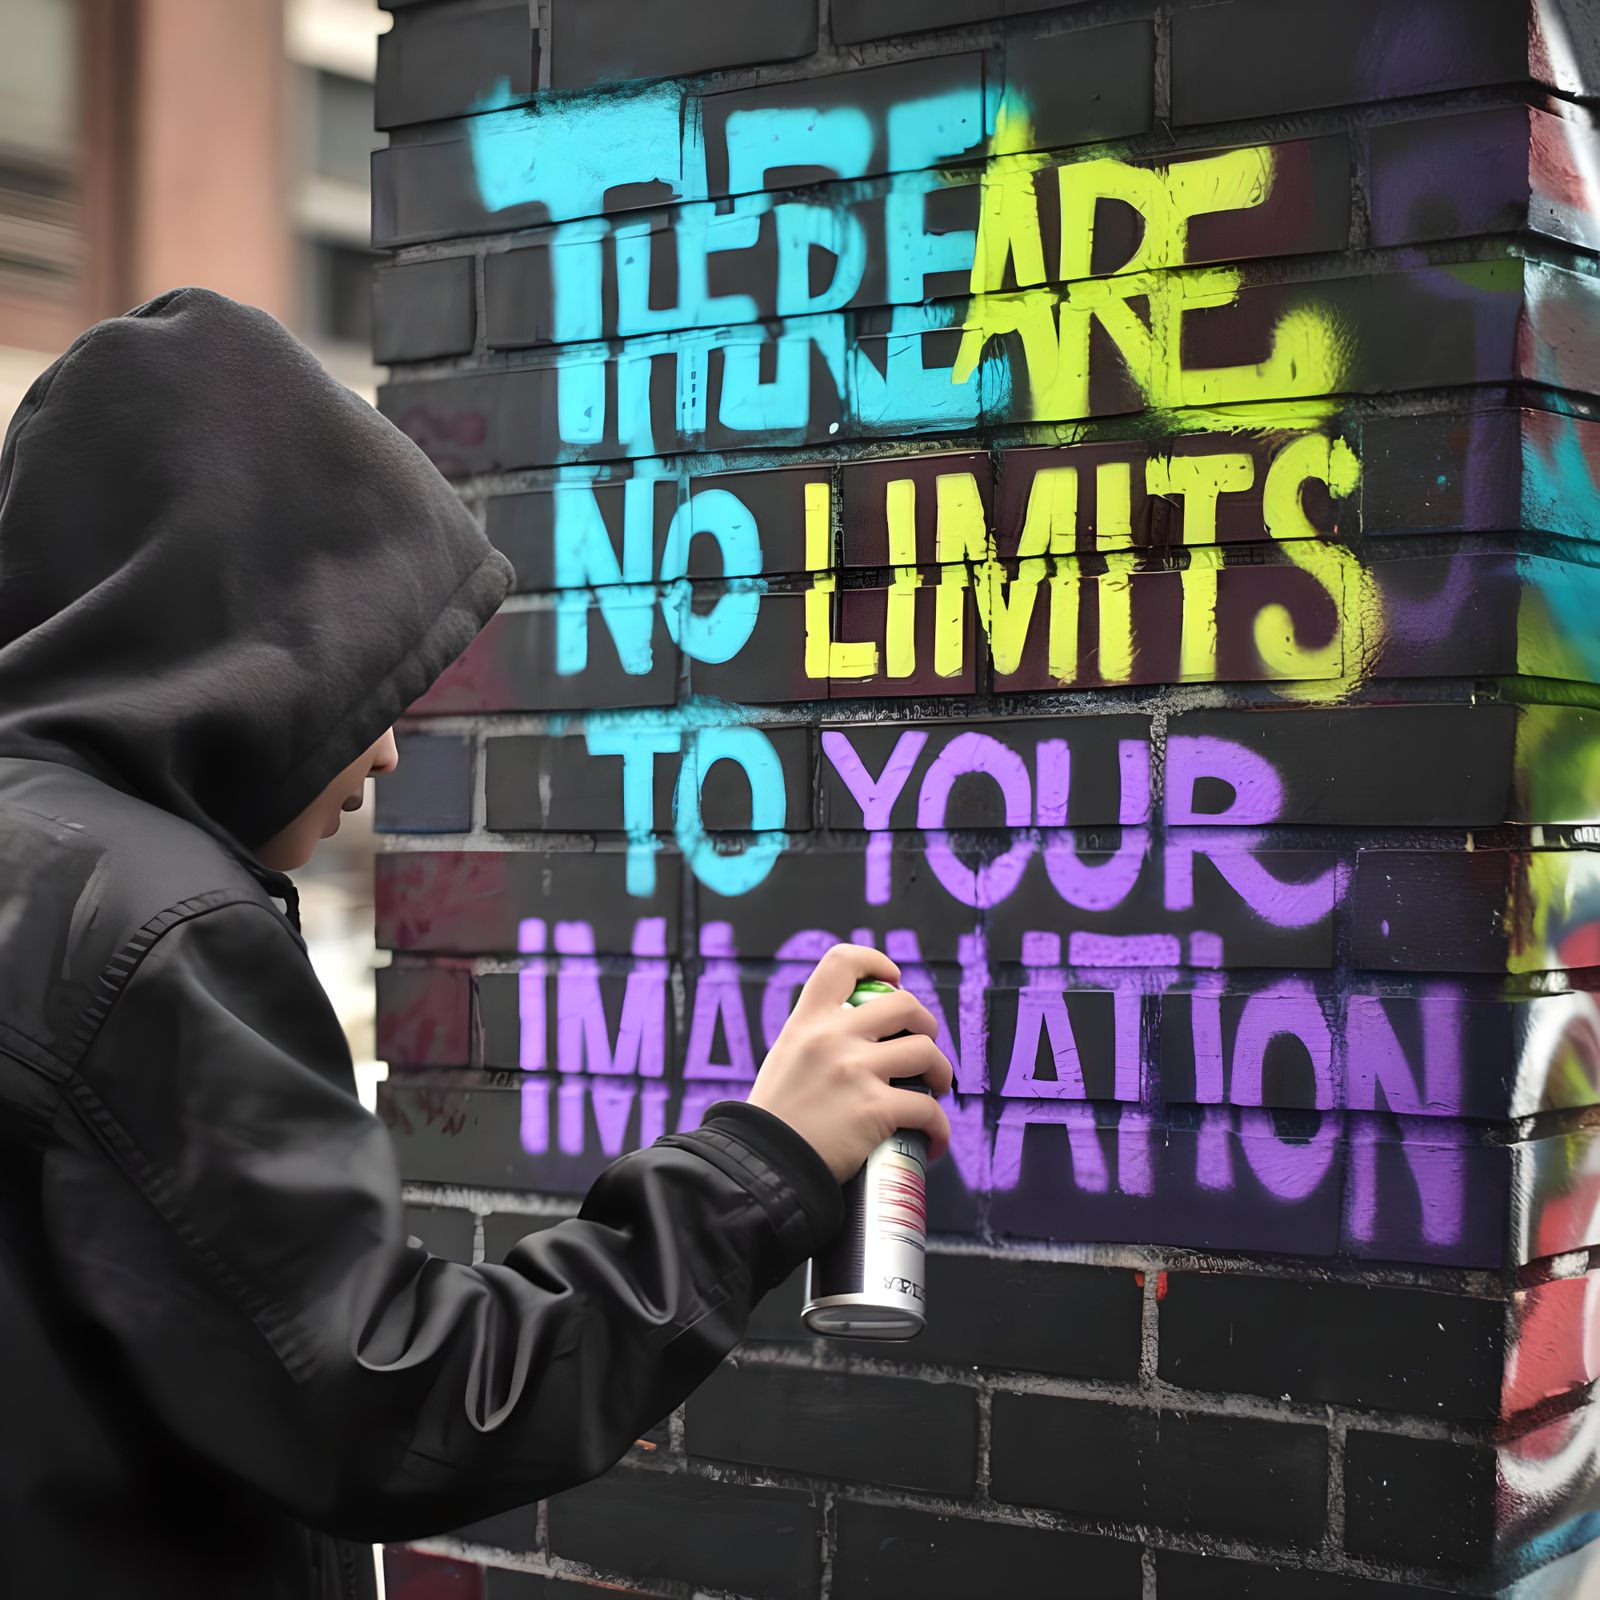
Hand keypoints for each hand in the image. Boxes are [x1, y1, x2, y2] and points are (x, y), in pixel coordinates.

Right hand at [748, 943, 953, 1182]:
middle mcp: (833, 1037)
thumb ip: (817, 1039)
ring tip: (933, 1089)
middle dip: (926, 1024)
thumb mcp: (785, 1057)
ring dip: (940, 1072)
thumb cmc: (774, 1119)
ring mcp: (855, 1071)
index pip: (843, 962)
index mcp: (807, 1021)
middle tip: (923, 1047)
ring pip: (926, 1052)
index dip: (876, 962)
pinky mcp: (875, 1109)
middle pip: (904, 1004)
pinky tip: (933, 1140)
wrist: (763, 1164)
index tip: (891, 979)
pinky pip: (928, 1109)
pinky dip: (939, 1127)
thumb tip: (858, 1036)